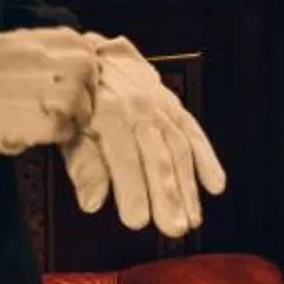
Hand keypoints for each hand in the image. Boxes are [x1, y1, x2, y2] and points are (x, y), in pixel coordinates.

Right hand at [0, 27, 95, 179]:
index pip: (82, 48)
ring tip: (50, 121)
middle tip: (67, 107)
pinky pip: (67, 129)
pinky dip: (59, 135)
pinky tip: (38, 133)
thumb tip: (73, 57)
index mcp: (30, 39)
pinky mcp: (37, 120)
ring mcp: (40, 86)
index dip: (83, 68)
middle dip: (83, 92)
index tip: (75, 83)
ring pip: (82, 103)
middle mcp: (39, 57)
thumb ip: (38, 52)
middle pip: (88, 74)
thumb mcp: (3, 52)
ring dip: (73, 116)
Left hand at [61, 35, 226, 236]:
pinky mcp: (174, 106)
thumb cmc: (77, 100)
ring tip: (193, 219)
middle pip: (157, 155)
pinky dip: (207, 159)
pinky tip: (215, 186)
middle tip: (174, 228)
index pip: (123, 156)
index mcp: (107, 112)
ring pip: (179, 148)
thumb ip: (83, 166)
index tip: (137, 221)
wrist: (94, 55)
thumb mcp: (68, 129)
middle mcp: (138, 107)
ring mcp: (160, 105)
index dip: (132, 189)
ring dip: (188, 186)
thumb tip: (93, 204)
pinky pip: (194, 132)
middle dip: (167, 194)